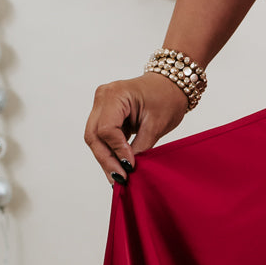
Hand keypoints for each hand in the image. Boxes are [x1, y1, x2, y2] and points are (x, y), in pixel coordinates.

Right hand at [83, 71, 189, 185]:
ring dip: (106, 158)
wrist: (171, 85)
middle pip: (94, 135)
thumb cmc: (167, 97)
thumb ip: (141, 146)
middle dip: (107, 159)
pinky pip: (102, 136)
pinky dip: (110, 152)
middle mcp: (102, 97)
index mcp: (115, 94)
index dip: (117, 151)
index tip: (131, 167)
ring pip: (95, 138)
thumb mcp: (157, 124)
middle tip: (120, 179)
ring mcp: (101, 105)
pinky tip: (118, 167)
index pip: (107, 129)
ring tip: (119, 178)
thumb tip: (130, 168)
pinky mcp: (105, 114)